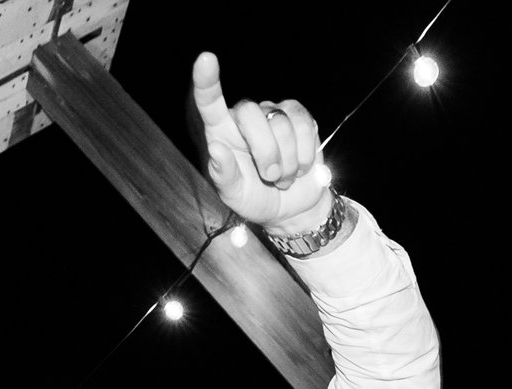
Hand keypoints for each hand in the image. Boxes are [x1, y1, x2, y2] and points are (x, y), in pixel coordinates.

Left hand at [191, 52, 327, 231]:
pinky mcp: (300, 118)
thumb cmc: (256, 198)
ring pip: (282, 123)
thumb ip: (224, 176)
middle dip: (266, 152)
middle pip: (251, 113)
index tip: (206, 59)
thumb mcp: (235, 196)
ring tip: (284, 177)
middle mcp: (246, 117)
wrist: (291, 206)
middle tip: (271, 177)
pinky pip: (305, 127)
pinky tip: (300, 167)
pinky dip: (305, 156)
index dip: (207, 81)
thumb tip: (217, 150)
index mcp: (222, 133)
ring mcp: (274, 114)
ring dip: (288, 161)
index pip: (210, 102)